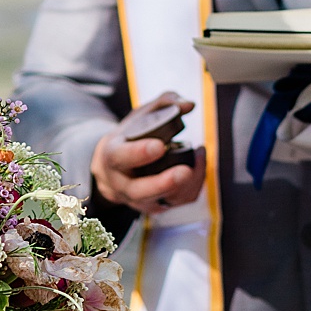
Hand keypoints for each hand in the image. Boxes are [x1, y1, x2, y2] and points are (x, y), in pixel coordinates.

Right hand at [90, 92, 204, 216]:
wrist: (113, 169)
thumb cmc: (130, 138)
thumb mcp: (139, 116)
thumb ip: (163, 103)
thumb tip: (188, 104)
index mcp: (112, 156)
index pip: (121, 157)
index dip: (139, 153)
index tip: (160, 146)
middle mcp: (121, 182)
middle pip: (139, 190)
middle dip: (163, 183)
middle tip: (185, 171)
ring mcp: (137, 199)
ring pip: (159, 201)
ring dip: (184, 186)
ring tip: (197, 162)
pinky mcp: (155, 206)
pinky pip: (175, 203)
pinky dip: (192, 188)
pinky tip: (198, 167)